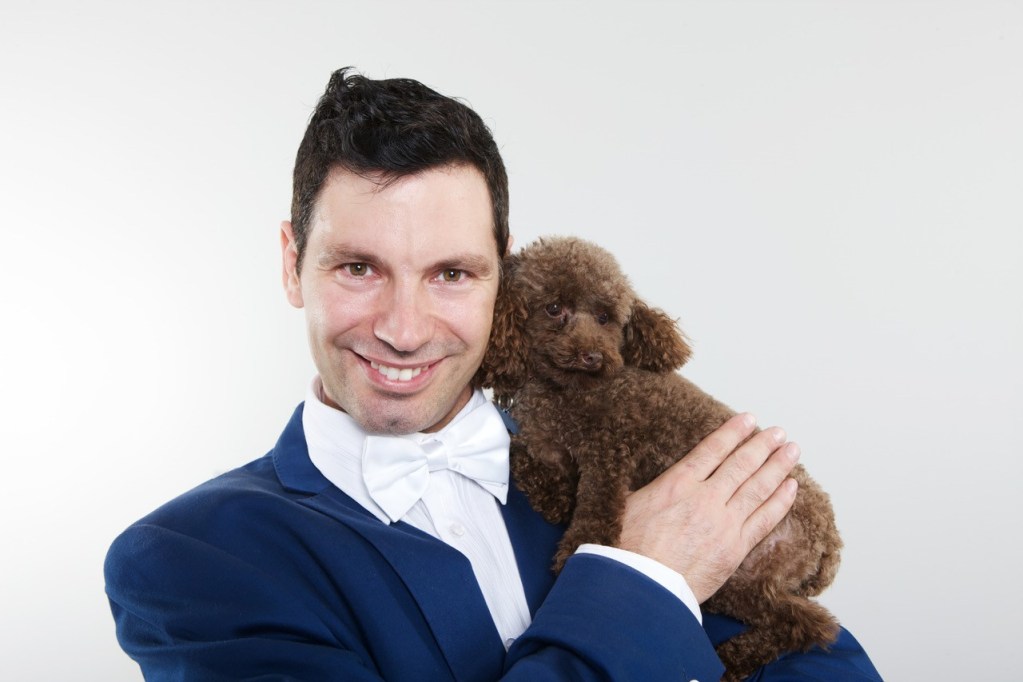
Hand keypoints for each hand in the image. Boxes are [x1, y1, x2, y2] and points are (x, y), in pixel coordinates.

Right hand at [617, 413, 799, 602]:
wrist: (642, 586)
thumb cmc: (628, 548)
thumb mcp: (629, 504)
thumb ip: (649, 489)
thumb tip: (649, 479)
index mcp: (678, 483)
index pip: (712, 450)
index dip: (732, 432)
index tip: (748, 419)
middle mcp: (705, 498)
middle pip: (741, 464)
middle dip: (762, 445)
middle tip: (778, 432)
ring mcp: (724, 523)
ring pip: (758, 488)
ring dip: (778, 466)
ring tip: (792, 451)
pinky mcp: (735, 548)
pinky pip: (764, 520)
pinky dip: (780, 502)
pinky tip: (791, 488)